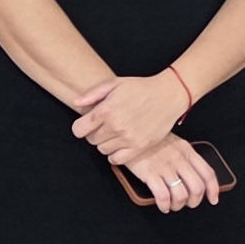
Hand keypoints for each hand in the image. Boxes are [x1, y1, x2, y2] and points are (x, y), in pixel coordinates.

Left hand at [71, 70, 191, 161]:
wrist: (168, 96)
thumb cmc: (141, 88)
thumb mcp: (115, 83)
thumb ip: (93, 94)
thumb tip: (76, 103)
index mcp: (106, 110)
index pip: (79, 130)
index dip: (81, 127)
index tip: (88, 124)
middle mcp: (115, 126)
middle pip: (91, 140)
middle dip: (94, 133)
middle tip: (105, 126)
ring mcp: (127, 139)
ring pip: (102, 150)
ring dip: (105, 143)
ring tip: (115, 133)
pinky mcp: (139, 147)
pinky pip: (116, 159)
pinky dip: (115, 154)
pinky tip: (120, 144)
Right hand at [121, 138, 220, 210]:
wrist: (131, 131)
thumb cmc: (151, 140)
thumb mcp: (174, 143)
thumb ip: (186, 157)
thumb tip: (195, 177)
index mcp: (187, 151)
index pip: (208, 173)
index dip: (213, 190)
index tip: (213, 199)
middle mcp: (179, 160)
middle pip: (197, 188)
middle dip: (194, 202)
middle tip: (188, 204)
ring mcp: (164, 167)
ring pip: (181, 195)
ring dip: (178, 205)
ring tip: (172, 205)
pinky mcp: (149, 173)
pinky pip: (163, 196)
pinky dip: (165, 205)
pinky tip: (162, 206)